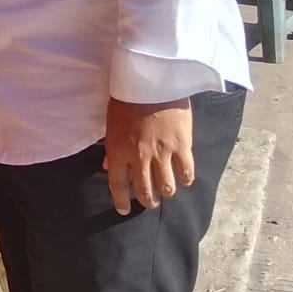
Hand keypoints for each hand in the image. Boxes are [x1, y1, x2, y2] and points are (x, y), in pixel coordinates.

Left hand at [103, 97, 194, 214]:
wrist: (152, 81)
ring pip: (166, 186)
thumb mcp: (111, 124)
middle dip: (147, 201)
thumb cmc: (127, 99)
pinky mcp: (182, 145)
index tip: (123, 209)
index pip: (117, 184)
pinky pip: (186, 171)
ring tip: (166, 192)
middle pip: (144, 190)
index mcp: (118, 150)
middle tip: (149, 203)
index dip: (120, 200)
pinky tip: (184, 179)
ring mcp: (162, 153)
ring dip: (166, 193)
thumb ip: (111, 147)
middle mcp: (139, 156)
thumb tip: (106, 165)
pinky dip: (186, 179)